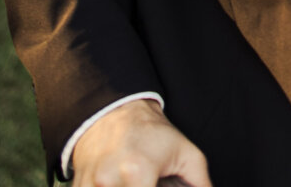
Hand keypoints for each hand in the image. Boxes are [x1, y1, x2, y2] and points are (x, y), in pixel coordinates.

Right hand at [72, 100, 209, 186]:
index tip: (159, 185)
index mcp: (138, 172)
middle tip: (149, 181)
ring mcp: (90, 186)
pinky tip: (116, 183)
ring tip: (131, 181)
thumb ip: (200, 182)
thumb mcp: (184, 152)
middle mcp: (109, 181)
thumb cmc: (151, 133)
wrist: (113, 111)